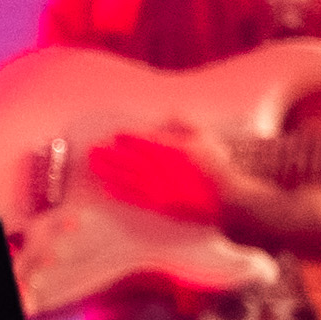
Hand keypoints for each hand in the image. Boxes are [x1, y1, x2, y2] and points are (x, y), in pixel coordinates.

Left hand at [82, 124, 251, 233]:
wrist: (228, 200)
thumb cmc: (217, 168)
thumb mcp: (205, 139)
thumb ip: (185, 125)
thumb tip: (170, 113)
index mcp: (174, 151)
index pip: (146, 142)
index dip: (129, 138)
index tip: (116, 135)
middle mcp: (163, 170)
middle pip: (131, 160)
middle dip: (110, 155)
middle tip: (92, 150)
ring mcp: (161, 189)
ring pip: (128, 179)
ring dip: (109, 172)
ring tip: (94, 166)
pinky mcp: (161, 206)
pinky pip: (136, 199)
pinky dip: (121, 194)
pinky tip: (107, 189)